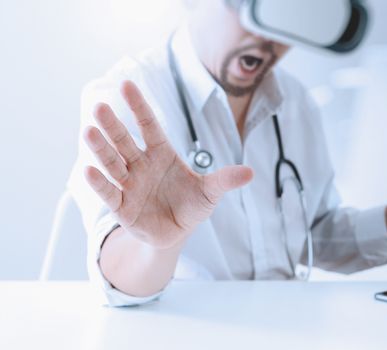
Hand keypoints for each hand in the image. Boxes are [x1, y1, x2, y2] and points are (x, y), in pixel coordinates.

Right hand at [84, 81, 252, 248]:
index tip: (127, 85)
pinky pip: (110, 192)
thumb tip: (251, 173)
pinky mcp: (122, 207)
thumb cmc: (191, 205)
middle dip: (113, 125)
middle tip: (100, 106)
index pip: (149, 125)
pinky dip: (100, 183)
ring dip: (101, 148)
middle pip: (125, 141)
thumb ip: (225, 180)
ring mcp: (129, 184)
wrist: (176, 232)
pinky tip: (89, 170)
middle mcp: (141, 165)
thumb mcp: (210, 193)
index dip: (139, 106)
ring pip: (112, 163)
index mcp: (161, 154)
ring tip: (89, 131)